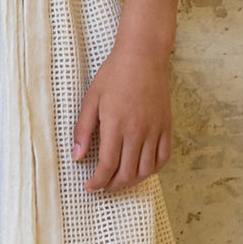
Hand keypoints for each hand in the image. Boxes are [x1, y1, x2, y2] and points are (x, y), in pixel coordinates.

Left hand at [72, 46, 172, 192]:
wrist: (143, 55)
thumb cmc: (114, 75)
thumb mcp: (91, 100)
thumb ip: (83, 130)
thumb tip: (76, 156)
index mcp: (116, 126)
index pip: (107, 166)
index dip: (98, 182)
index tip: (90, 187)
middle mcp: (137, 131)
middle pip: (127, 173)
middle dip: (112, 186)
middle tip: (103, 186)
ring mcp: (154, 130)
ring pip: (146, 170)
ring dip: (132, 181)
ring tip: (120, 181)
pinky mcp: (166, 126)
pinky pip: (163, 157)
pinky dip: (153, 169)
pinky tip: (141, 169)